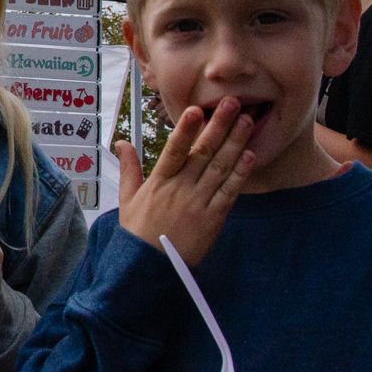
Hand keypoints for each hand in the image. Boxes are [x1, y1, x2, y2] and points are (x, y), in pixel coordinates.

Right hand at [116, 98, 253, 266]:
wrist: (149, 269)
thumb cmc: (137, 233)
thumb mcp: (127, 199)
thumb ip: (129, 168)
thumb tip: (121, 142)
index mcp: (158, 182)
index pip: (174, 150)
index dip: (185, 129)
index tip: (196, 109)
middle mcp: (180, 189)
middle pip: (203, 152)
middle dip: (219, 125)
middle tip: (232, 102)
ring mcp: (198, 204)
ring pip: (220, 168)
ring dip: (235, 143)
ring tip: (245, 121)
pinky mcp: (213, 219)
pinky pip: (229, 193)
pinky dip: (240, 174)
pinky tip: (249, 156)